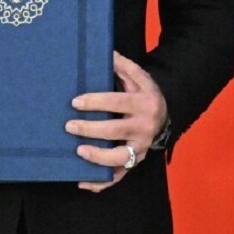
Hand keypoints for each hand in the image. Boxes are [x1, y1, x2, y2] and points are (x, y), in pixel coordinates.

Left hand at [66, 51, 167, 192]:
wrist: (165, 115)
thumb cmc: (144, 94)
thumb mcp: (139, 77)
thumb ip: (122, 65)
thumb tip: (104, 50)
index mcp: (145, 103)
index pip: (118, 102)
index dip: (96, 102)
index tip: (75, 102)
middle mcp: (145, 127)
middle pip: (115, 131)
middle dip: (90, 129)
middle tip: (69, 126)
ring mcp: (141, 148)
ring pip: (120, 158)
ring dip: (98, 157)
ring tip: (79, 151)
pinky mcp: (136, 163)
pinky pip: (119, 177)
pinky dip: (101, 183)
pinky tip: (82, 181)